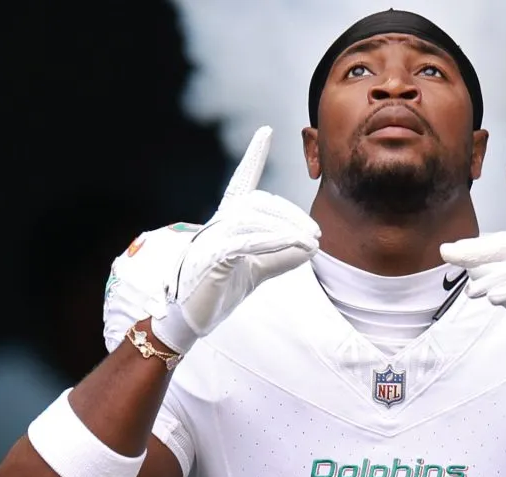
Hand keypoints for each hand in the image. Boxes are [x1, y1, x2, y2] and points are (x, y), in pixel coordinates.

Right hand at [151, 126, 320, 353]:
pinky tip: (296, 248)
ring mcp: (212, 237)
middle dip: (290, 215)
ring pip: (254, 220)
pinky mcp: (211, 257)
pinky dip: (274, 243)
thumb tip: (311, 247)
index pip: (242, 181)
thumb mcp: (258, 270)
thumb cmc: (220, 289)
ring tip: (312, 244)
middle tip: (316, 233)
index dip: (253, 156)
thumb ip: (281, 256)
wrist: (189, 318)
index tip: (265, 131)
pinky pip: (245, 242)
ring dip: (287, 231)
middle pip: (259, 203)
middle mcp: (218, 222)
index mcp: (227, 221)